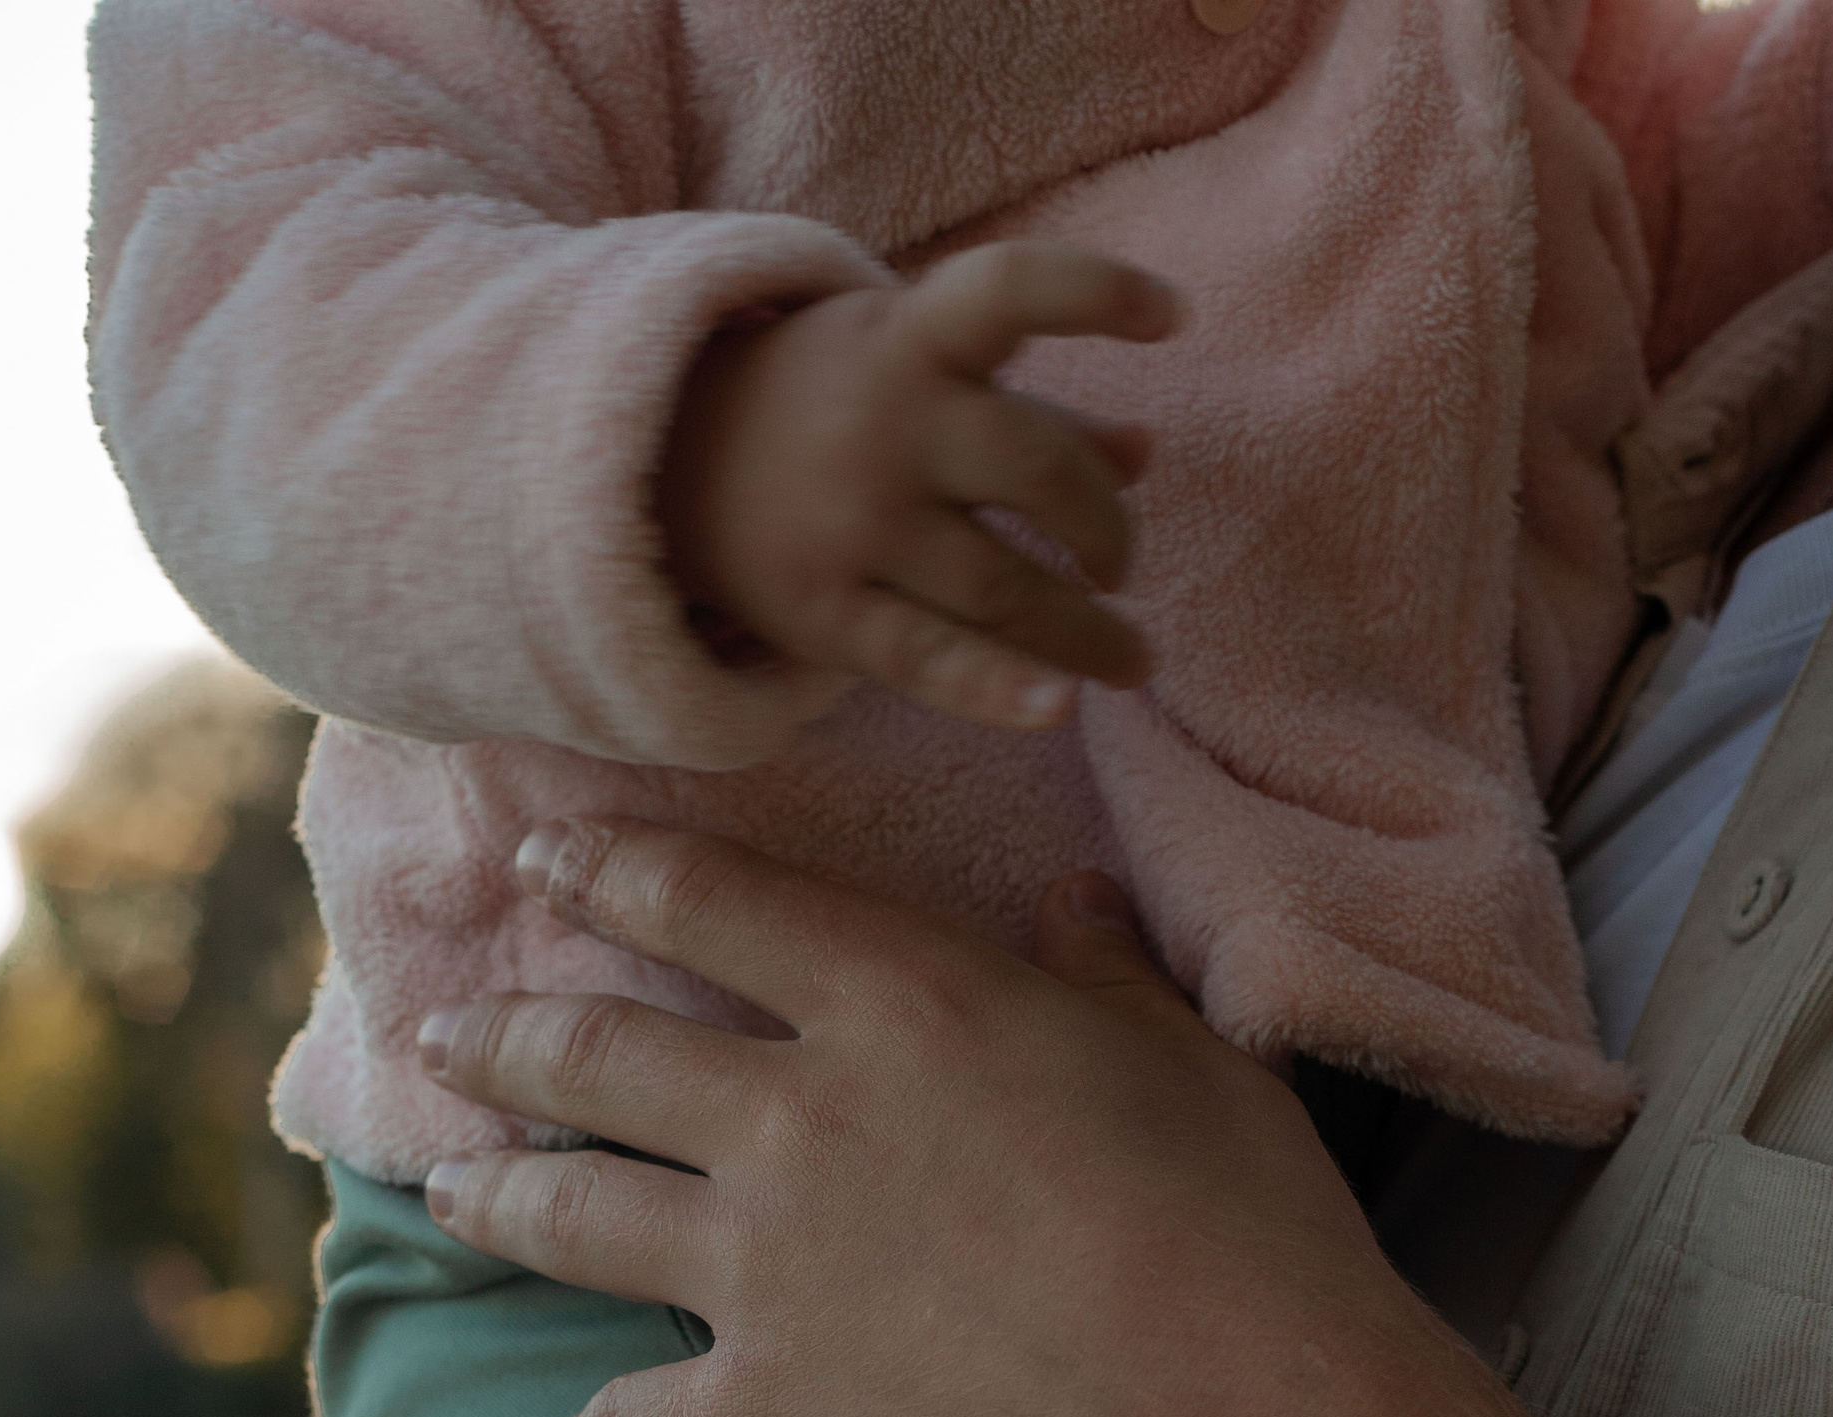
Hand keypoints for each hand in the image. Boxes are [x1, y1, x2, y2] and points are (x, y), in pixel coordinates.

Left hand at [414, 821, 1456, 1416]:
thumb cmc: (1255, 1260)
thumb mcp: (1201, 1076)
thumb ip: (1108, 981)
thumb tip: (1074, 898)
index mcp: (908, 1006)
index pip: (713, 902)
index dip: (612, 868)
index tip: (549, 857)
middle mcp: (798, 1124)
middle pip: (599, 1053)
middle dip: (506, 1036)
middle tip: (450, 1036)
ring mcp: (760, 1280)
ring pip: (570, 1215)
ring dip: (496, 1199)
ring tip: (448, 1196)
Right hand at [659, 244, 1177, 735]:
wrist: (660, 469)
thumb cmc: (824, 408)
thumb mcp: (914, 375)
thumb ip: (1030, 411)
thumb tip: (1144, 456)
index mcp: (907, 339)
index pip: (1010, 290)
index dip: (1097, 292)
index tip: (1172, 313)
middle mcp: (881, 425)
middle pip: (1034, 471)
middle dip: (1104, 527)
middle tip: (1120, 565)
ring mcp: (849, 525)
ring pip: (1000, 586)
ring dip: (1086, 632)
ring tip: (1132, 659)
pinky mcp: (822, 614)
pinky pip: (926, 659)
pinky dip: (999, 688)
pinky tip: (1061, 710)